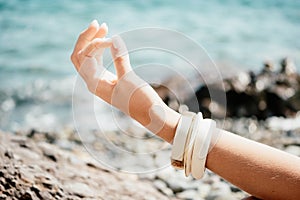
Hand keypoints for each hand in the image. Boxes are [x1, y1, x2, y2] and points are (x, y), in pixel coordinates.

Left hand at [71, 20, 179, 141]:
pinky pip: (96, 61)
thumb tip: (114, 39)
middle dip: (86, 38)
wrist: (149, 114)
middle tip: (97, 23)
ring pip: (87, 57)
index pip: (85, 56)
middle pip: (79, 55)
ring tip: (103, 26)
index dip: (96, 44)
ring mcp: (98, 80)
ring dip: (92, 41)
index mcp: (94, 83)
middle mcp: (92, 82)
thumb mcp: (129, 79)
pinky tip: (106, 41)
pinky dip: (99, 49)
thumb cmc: (139, 100)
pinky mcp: (107, 79)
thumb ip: (120, 59)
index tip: (112, 39)